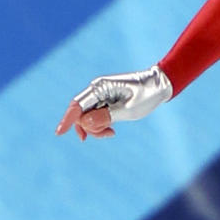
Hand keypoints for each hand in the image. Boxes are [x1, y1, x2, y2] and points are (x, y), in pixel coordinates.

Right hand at [55, 65, 173, 140]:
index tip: (59, 133)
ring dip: (95, 129)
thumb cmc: (147, 95)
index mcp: (101, 87)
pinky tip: (111, 130)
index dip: (67, 120)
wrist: (160, 85)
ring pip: (87, 118)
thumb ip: (107, 117)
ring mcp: (100, 96)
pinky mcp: (105, 102)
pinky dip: (100, 126)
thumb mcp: (129, 110)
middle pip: (80, 114)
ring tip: (112, 133)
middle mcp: (97, 90)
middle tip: (110, 134)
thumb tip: (86, 123)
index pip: (78, 105)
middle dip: (89, 128)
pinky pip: (95, 117)